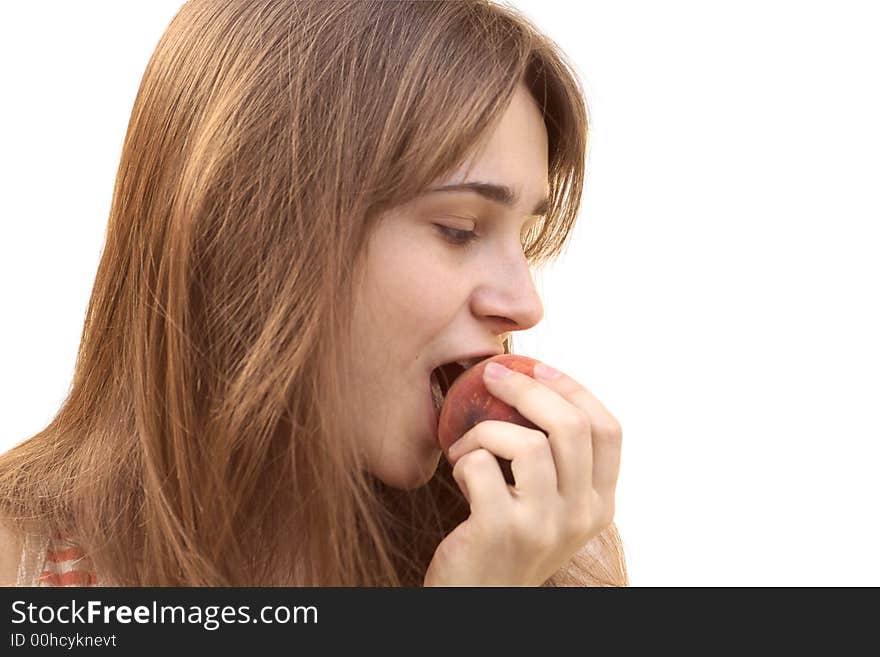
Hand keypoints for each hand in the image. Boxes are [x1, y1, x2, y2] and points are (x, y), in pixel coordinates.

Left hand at [423, 361, 621, 585]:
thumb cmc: (505, 541)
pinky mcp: (502, 531)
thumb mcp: (549, 507)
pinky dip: (463, 458)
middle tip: (491, 374)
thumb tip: (537, 385)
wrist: (477, 600)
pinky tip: (458, 473)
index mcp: (599, 504)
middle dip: (527, 387)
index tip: (538, 366)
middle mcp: (582, 516)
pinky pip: (482, 465)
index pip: (608, 429)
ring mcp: (545, 526)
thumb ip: (558, 464)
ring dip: (485, 430)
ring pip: (526, 443)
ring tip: (466, 446)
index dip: (574, 389)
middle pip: (572, 426)